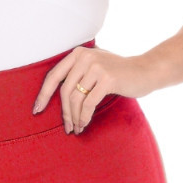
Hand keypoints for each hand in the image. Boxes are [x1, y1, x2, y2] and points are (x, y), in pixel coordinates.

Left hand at [33, 45, 155, 134]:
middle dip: (64, 113)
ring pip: (75, 99)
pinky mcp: (108, 78)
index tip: (36, 111)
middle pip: (64, 91)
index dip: (43, 95)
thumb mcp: (92, 69)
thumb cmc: (115, 74)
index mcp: (78, 54)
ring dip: (74, 117)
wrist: (146, 71)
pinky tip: (84, 124)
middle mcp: (86, 56)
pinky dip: (84, 117)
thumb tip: (45, 99)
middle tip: (67, 128)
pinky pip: (88, 104)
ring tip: (76, 128)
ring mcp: (97, 66)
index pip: (53, 76)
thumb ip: (74, 76)